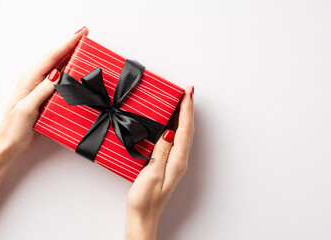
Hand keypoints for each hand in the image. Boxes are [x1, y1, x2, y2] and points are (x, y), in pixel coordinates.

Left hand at [0, 27, 88, 156]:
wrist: (9, 144)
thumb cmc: (14, 127)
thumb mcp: (28, 107)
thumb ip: (42, 90)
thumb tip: (59, 74)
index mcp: (30, 79)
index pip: (51, 57)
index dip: (67, 44)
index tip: (80, 34)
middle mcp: (36, 81)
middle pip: (56, 58)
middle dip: (71, 45)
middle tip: (86, 35)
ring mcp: (42, 89)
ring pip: (60, 67)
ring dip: (72, 57)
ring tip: (86, 49)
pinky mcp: (47, 98)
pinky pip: (62, 81)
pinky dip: (72, 73)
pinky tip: (79, 72)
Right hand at [125, 86, 194, 239]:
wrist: (143, 217)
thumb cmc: (145, 200)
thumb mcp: (151, 174)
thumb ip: (161, 152)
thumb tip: (170, 131)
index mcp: (177, 161)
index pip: (185, 129)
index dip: (186, 109)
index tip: (187, 92)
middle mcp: (180, 160)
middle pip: (187, 128)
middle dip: (188, 108)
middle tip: (187, 91)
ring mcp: (175, 162)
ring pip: (183, 133)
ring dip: (183, 115)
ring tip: (180, 100)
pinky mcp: (168, 164)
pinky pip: (175, 139)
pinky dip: (175, 125)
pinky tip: (170, 121)